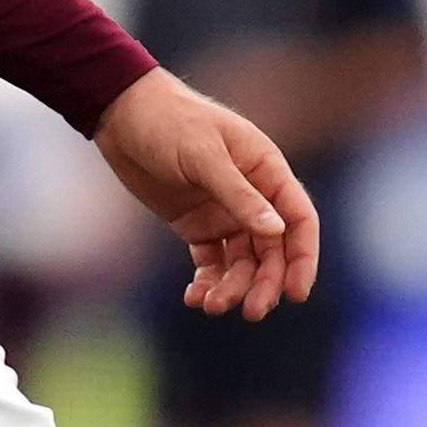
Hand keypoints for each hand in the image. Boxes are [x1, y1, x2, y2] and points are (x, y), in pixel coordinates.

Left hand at [91, 68, 320, 320]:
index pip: (299, 219)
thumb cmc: (169, 122)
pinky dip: (207, 282)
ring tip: (212, 306)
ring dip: (233, 287)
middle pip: (273, 249)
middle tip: (251, 312)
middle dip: (265, 282)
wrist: (123, 115)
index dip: (304, 257)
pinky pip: (211, 261)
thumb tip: (277, 231)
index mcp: (266, 169)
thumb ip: (239, 195)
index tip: (296, 293)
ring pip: (242, 261)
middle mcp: (252, 194)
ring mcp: (224, 211)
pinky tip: (194, 298)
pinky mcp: (197, 224)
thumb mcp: (204, 156)